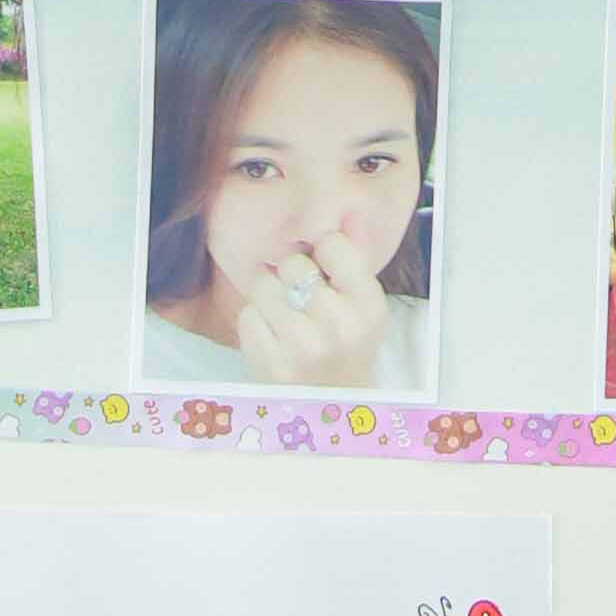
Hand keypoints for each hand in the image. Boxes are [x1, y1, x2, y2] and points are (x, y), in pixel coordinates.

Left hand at [232, 218, 391, 385]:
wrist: (335, 403)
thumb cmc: (350, 344)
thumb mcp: (365, 302)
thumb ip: (354, 255)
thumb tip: (345, 212)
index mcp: (368, 305)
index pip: (332, 244)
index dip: (324, 252)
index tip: (327, 271)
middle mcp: (337, 326)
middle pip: (292, 263)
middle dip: (293, 274)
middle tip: (305, 298)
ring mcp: (301, 347)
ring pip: (264, 284)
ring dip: (271, 294)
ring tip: (287, 313)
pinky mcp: (270, 364)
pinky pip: (247, 315)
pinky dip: (257, 321)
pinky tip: (275, 335)